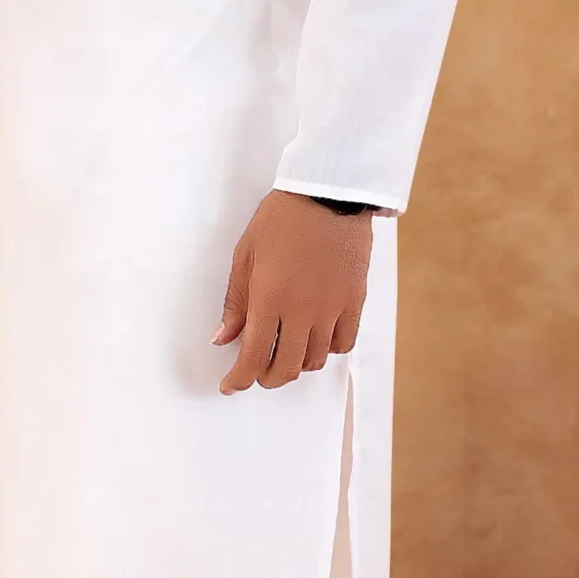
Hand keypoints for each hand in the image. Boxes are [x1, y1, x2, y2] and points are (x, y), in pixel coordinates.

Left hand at [214, 191, 373, 393]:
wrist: (330, 193)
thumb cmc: (282, 218)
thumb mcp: (246, 254)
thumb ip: (236, 302)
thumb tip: (223, 338)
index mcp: (270, 299)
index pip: (253, 357)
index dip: (239, 379)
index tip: (231, 384)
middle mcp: (303, 311)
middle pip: (286, 368)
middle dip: (266, 378)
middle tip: (255, 372)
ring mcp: (332, 308)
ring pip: (315, 360)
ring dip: (296, 365)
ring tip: (284, 352)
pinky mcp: (355, 301)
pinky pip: (344, 343)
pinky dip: (327, 350)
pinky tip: (315, 338)